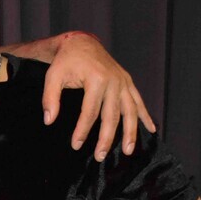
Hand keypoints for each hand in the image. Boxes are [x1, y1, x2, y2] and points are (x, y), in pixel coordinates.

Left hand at [42, 32, 154, 160]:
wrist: (81, 43)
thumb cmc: (65, 61)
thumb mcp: (53, 76)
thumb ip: (50, 98)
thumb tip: (49, 121)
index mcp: (96, 79)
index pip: (90, 111)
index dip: (83, 130)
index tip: (76, 145)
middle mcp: (114, 80)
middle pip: (112, 115)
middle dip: (107, 138)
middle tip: (100, 156)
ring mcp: (124, 81)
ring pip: (130, 111)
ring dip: (130, 132)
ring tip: (127, 151)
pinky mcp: (128, 82)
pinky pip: (139, 101)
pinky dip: (145, 116)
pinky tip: (151, 130)